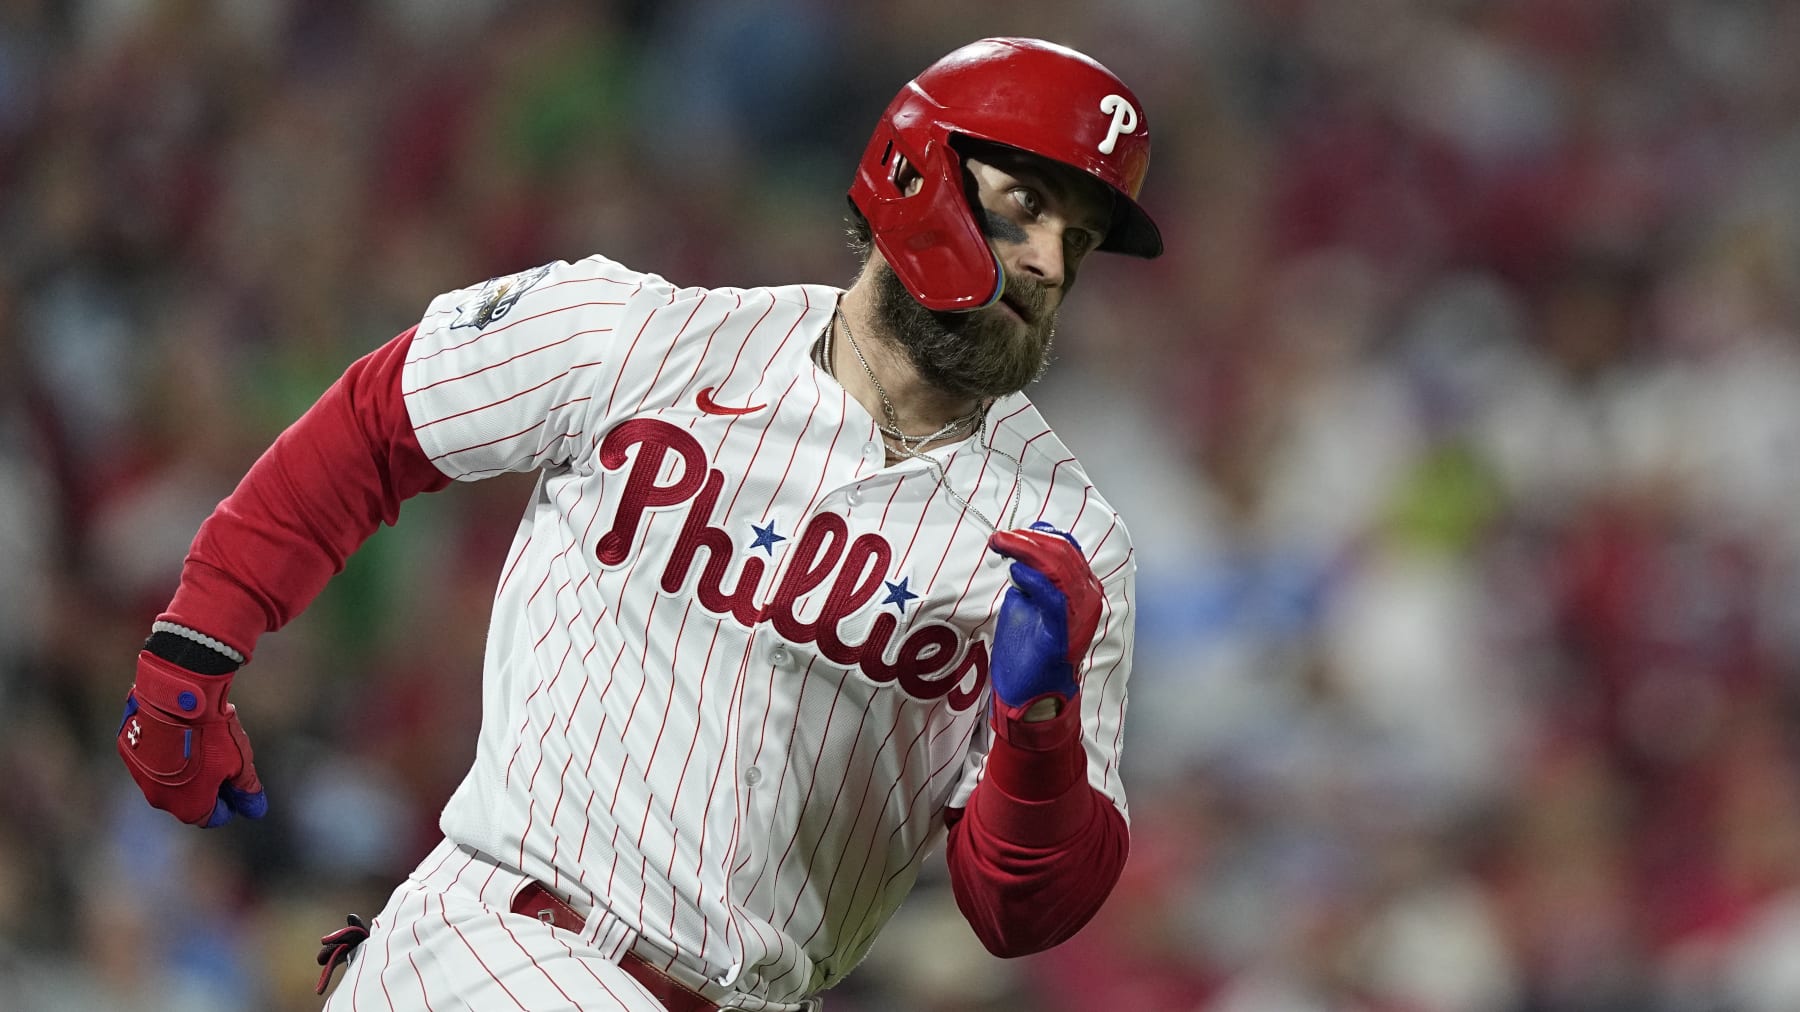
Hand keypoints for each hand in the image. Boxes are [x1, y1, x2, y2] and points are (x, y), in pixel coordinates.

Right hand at [117, 650, 266, 826]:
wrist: (177, 698)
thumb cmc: (212, 734)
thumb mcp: (239, 763)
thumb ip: (246, 790)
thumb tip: (255, 809)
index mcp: (190, 808)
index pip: (216, 815)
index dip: (231, 796)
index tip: (236, 774)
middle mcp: (160, 800)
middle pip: (191, 798)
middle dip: (209, 782)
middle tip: (221, 755)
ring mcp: (140, 778)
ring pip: (170, 779)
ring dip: (186, 766)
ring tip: (200, 739)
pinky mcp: (129, 754)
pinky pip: (152, 758)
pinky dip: (165, 750)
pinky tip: (179, 730)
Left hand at [986, 522, 1102, 719]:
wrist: (1030, 694)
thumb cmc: (1028, 650)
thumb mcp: (1026, 603)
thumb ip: (1029, 579)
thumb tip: (1019, 555)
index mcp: (1081, 589)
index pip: (1066, 549)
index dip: (1038, 535)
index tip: (1009, 534)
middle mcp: (1087, 599)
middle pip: (1063, 554)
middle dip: (1028, 539)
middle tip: (999, 537)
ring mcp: (1079, 617)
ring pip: (1061, 570)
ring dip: (1028, 552)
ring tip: (1002, 546)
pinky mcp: (1064, 635)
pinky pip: (1055, 599)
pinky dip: (1034, 581)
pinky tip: (1015, 573)